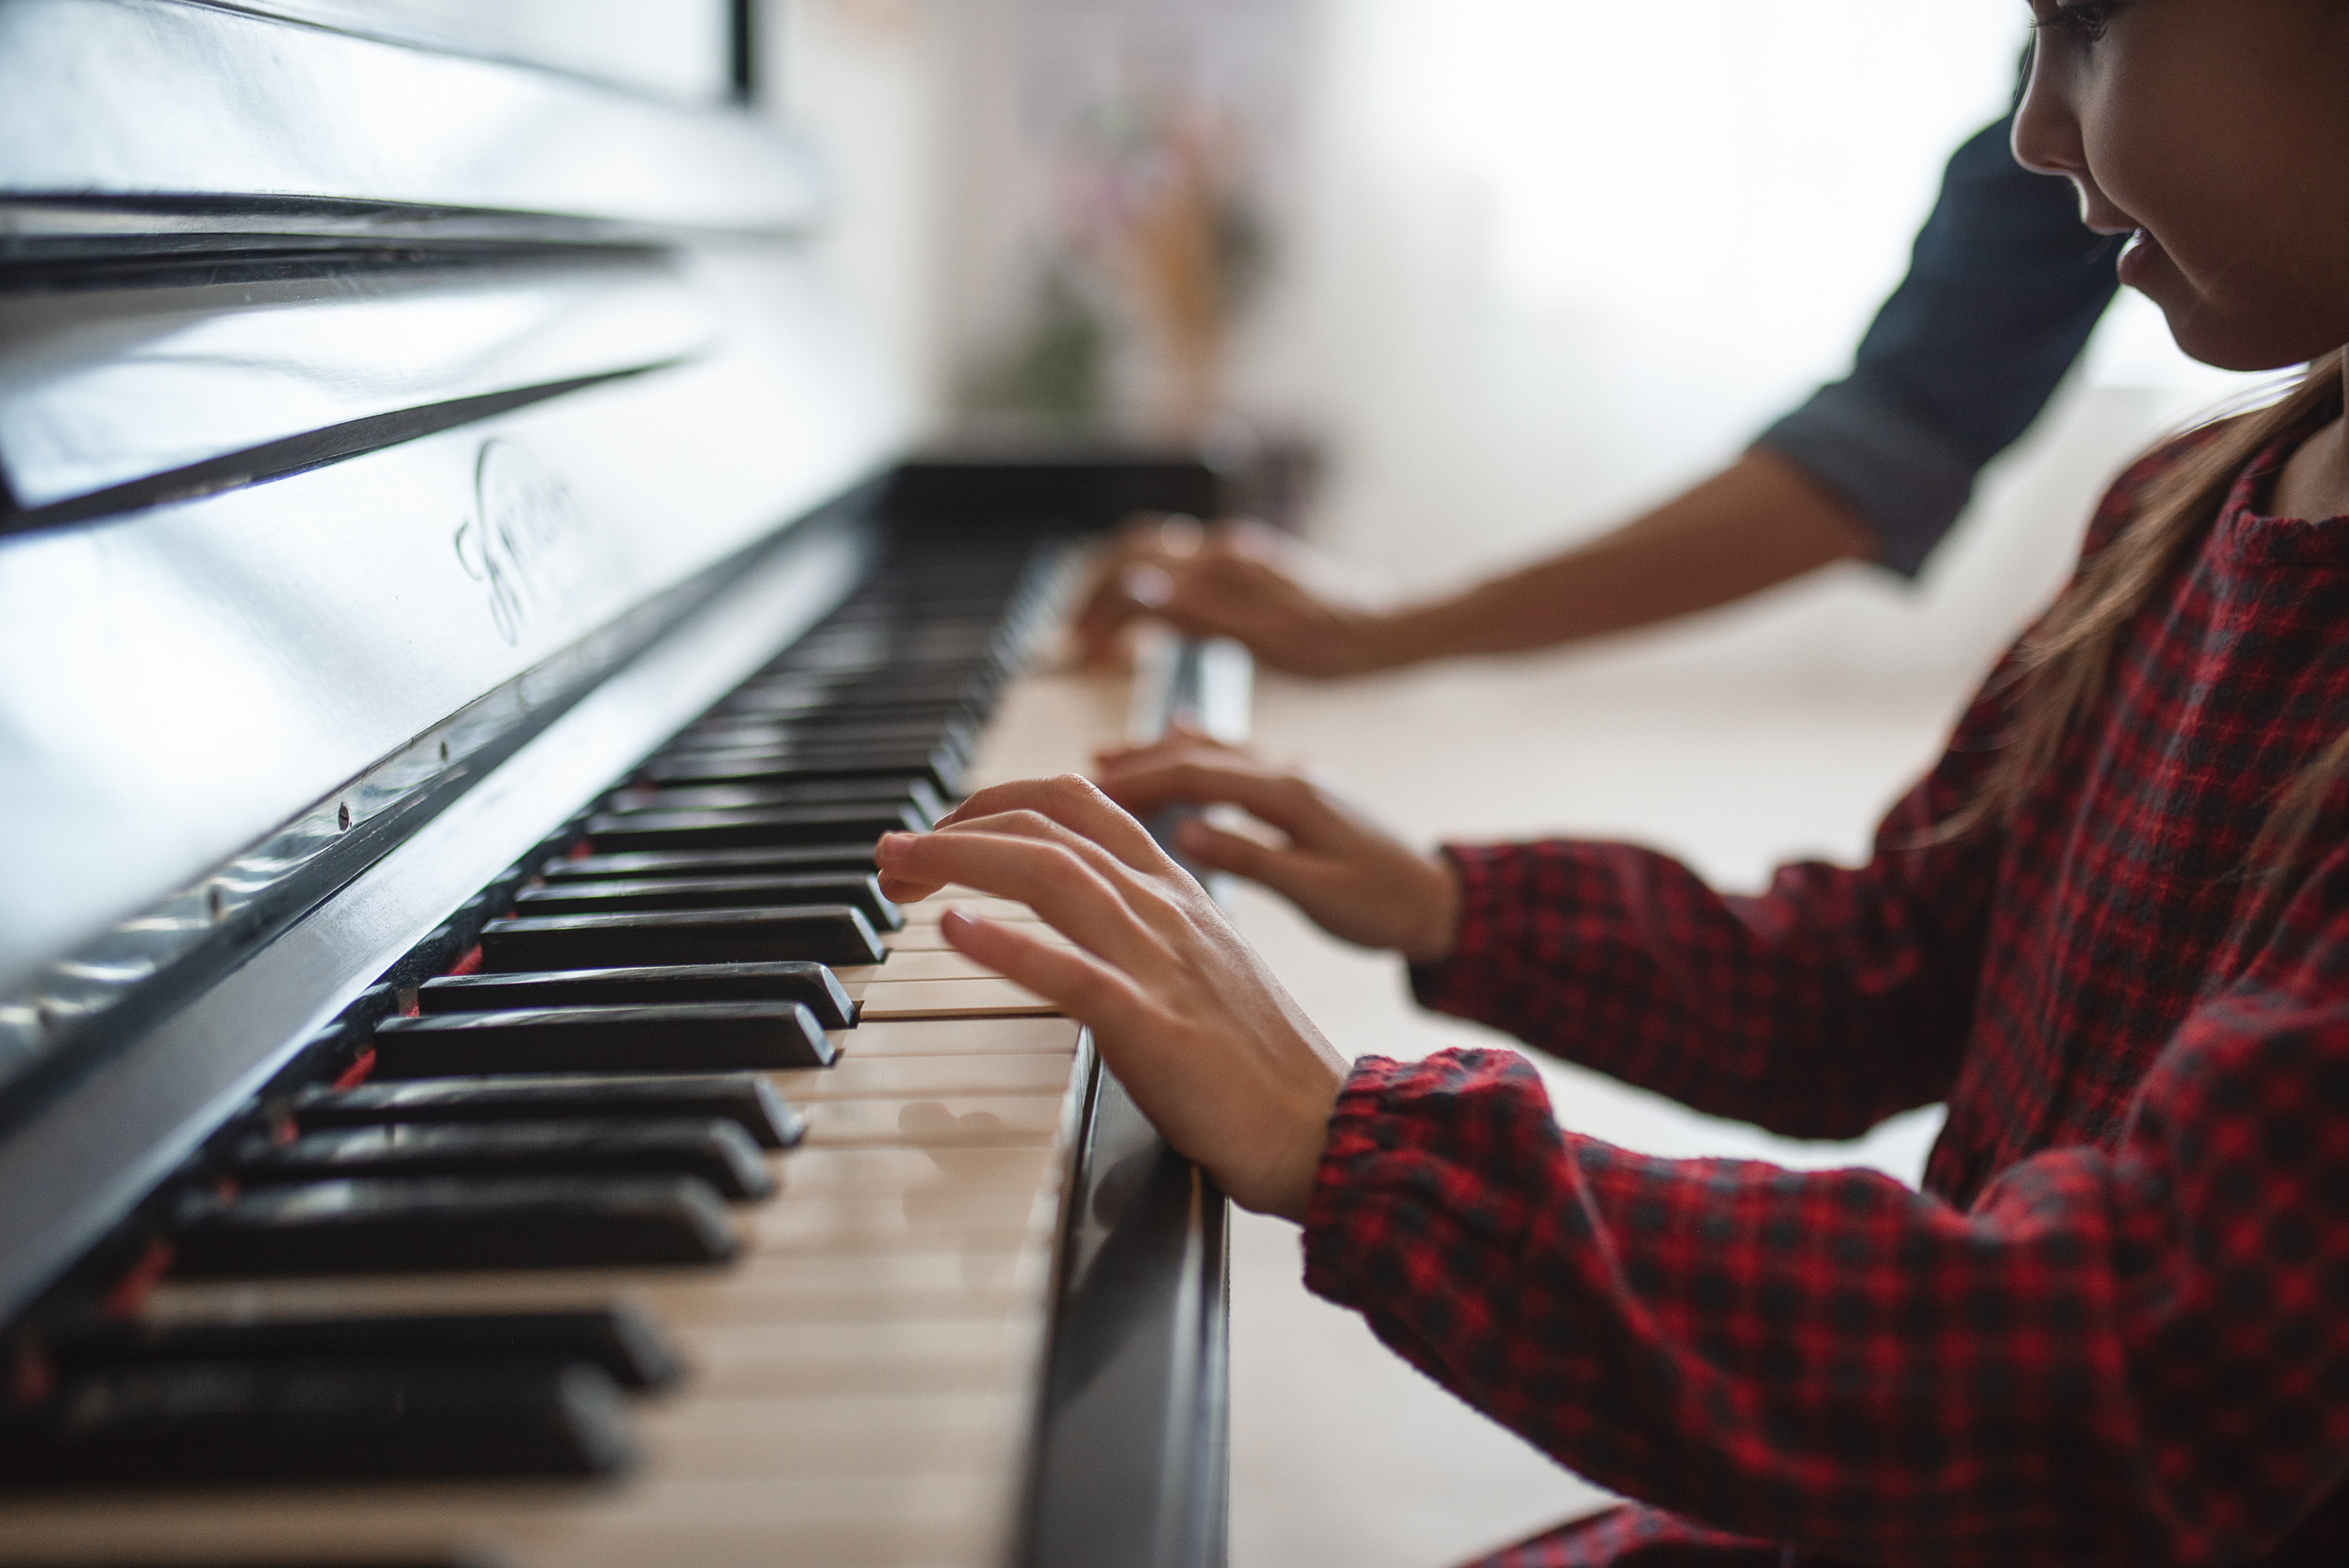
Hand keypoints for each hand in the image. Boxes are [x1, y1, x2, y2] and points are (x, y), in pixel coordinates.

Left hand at [873, 775, 1348, 1221]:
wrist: (1324, 1125)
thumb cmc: (1259, 1062)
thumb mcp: (1195, 968)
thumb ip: (1137, 931)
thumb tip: (1066, 919)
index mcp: (1176, 891)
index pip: (1079, 802)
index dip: (997, 798)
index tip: (942, 825)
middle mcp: (1166, 909)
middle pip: (1049, 828)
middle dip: (957, 827)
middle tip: (894, 854)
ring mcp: (1161, 962)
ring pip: (1054, 874)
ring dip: (962, 861)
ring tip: (901, 871)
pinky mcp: (1154, 1026)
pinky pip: (1073, 971)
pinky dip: (1007, 944)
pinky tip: (954, 932)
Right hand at [1069, 514, 1400, 676]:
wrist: (1390, 632)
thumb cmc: (1337, 646)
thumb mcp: (1269, 641)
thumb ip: (1199, 613)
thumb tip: (1135, 588)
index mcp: (1221, 567)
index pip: (1131, 574)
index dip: (1096, 613)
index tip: (1077, 652)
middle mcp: (1222, 551)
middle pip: (1131, 552)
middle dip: (1093, 593)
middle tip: (1075, 640)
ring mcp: (1233, 556)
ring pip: (1152, 555)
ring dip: (1116, 587)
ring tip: (1100, 631)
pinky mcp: (1245, 568)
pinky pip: (1177, 568)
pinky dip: (1146, 591)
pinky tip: (1150, 624)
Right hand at [1094, 730, 1460, 962]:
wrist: (1442, 902)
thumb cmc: (1385, 905)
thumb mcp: (1318, 892)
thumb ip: (1251, 859)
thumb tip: (1185, 831)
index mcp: (1291, 794)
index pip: (1196, 773)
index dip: (1138, 780)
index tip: (1087, 791)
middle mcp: (1290, 773)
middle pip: (1197, 754)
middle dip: (1135, 762)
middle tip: (1075, 777)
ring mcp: (1296, 777)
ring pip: (1213, 752)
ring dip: (1158, 755)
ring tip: (1104, 762)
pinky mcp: (1300, 791)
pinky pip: (1235, 761)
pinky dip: (1196, 753)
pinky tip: (1175, 740)